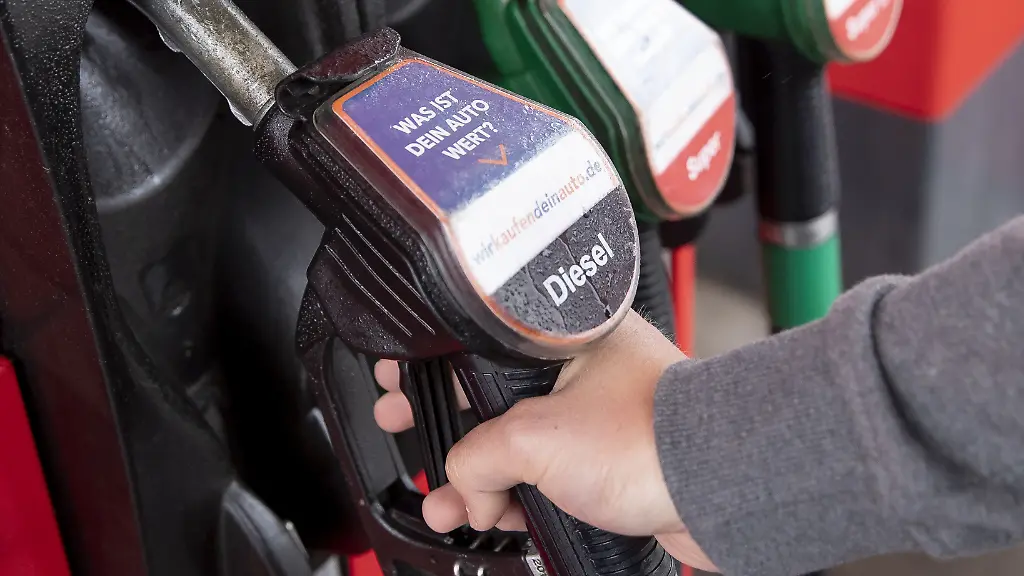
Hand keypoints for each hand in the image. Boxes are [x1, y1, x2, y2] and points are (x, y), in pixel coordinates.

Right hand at [373, 312, 716, 571]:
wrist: (717, 489)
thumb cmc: (652, 439)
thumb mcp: (535, 438)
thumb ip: (476, 457)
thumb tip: (461, 484)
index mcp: (564, 336)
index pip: (477, 342)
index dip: (429, 364)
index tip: (396, 379)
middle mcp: (581, 368)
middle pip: (490, 397)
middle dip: (444, 426)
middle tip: (402, 428)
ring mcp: (595, 415)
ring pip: (517, 443)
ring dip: (477, 477)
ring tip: (447, 506)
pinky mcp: (609, 457)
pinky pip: (546, 473)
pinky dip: (518, 494)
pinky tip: (493, 516)